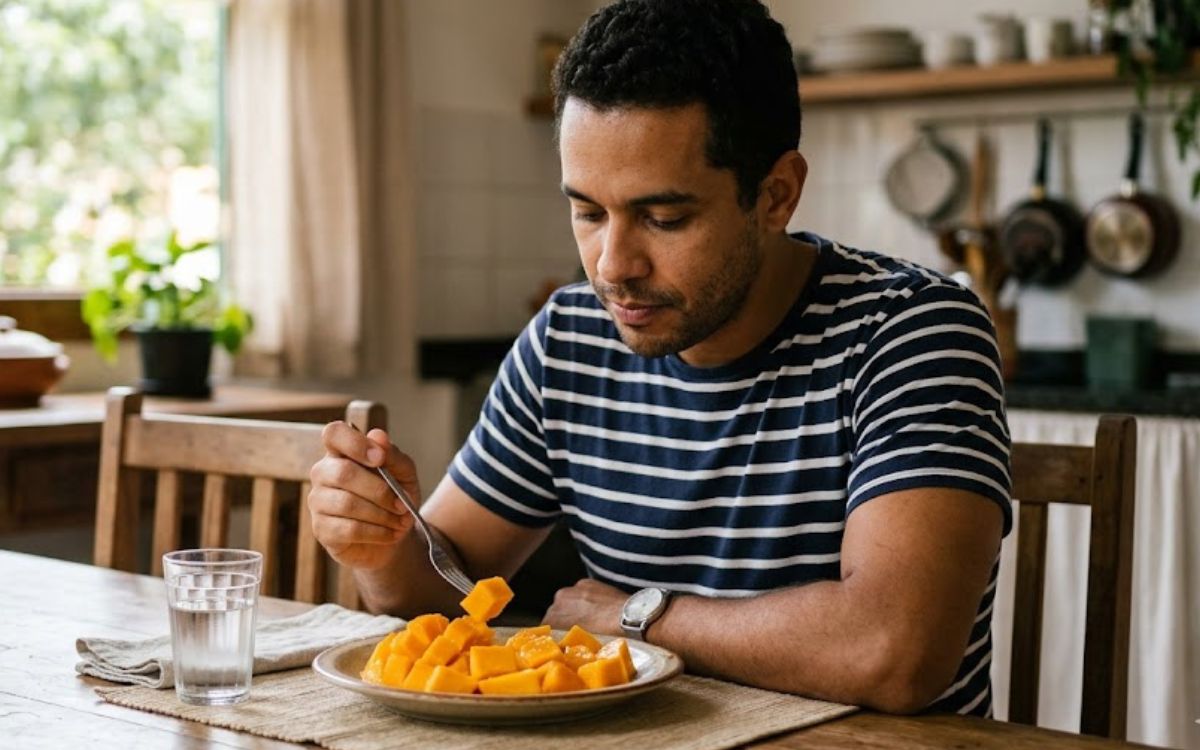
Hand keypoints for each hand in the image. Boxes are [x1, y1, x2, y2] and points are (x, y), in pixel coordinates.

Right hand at [308, 422, 421, 569]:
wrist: (392, 536)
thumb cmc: (394, 498)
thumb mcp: (404, 474)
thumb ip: (393, 455)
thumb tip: (378, 436)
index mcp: (342, 452)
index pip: (334, 433)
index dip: (354, 443)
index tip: (379, 458)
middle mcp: (323, 473)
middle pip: (343, 473)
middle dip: (380, 491)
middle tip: (402, 504)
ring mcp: (318, 501)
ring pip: (347, 503)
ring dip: (382, 514)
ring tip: (400, 521)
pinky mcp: (321, 530)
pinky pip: (349, 529)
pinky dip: (377, 532)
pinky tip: (390, 534)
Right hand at [543, 578, 627, 636]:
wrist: (629, 618)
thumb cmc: (605, 638)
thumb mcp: (579, 643)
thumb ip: (566, 638)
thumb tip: (564, 643)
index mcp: (552, 618)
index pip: (547, 627)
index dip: (555, 634)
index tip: (563, 639)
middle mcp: (558, 601)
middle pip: (556, 612)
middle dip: (564, 620)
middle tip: (578, 630)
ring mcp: (572, 589)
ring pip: (567, 601)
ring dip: (574, 607)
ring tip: (589, 618)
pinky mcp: (585, 582)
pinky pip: (580, 592)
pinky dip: (585, 598)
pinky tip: (597, 607)